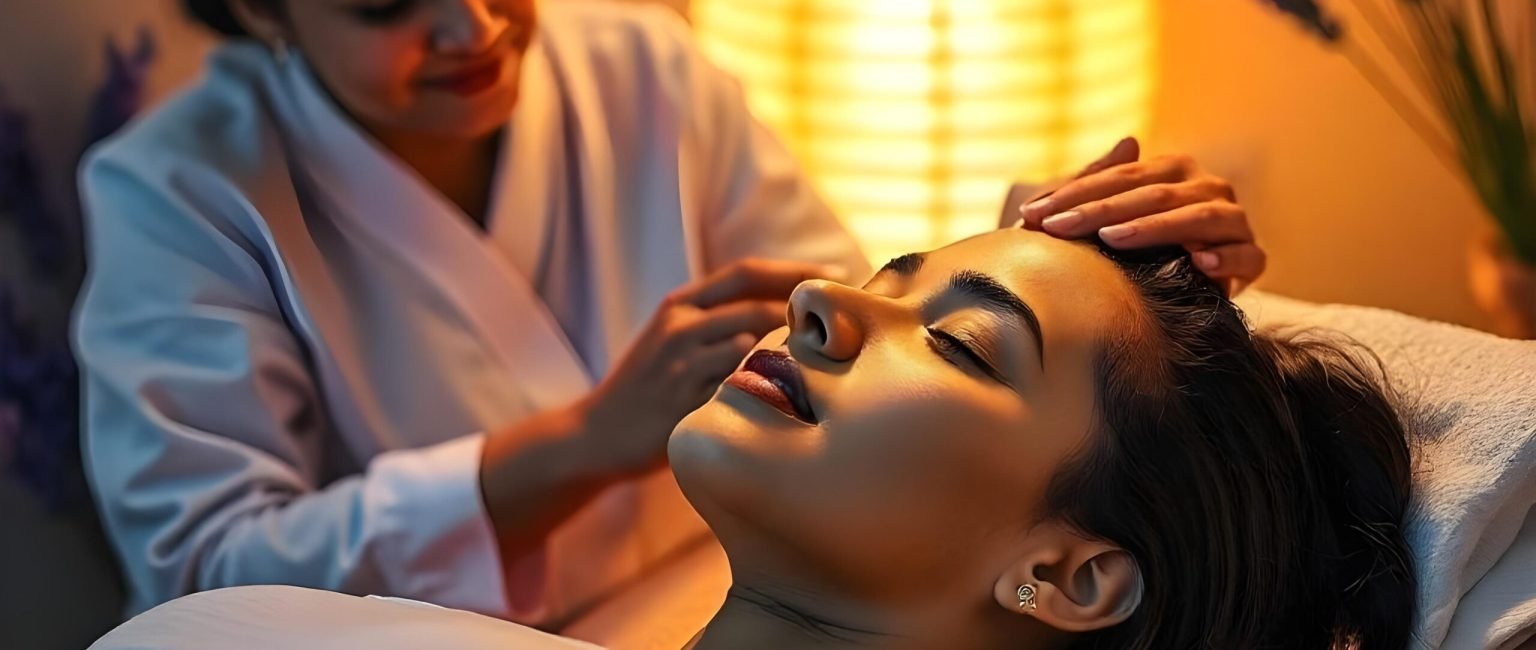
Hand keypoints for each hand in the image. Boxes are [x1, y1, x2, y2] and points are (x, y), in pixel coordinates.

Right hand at [578, 258, 843, 474]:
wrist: (596, 434)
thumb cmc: (647, 388)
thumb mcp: (671, 339)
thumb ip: (717, 321)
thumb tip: (786, 312)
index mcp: (679, 305)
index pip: (746, 272)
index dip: (794, 272)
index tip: (834, 278)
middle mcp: (680, 327)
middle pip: (759, 307)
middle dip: (807, 314)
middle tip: (846, 325)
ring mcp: (682, 366)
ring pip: (756, 347)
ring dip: (797, 353)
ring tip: (833, 362)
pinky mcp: (686, 403)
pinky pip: (741, 390)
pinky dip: (774, 389)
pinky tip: (802, 397)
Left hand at [1018, 137, 1265, 292]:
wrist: (1193, 289)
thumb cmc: (1144, 247)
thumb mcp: (1115, 216)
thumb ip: (1105, 180)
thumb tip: (1129, 139)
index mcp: (1174, 171)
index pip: (1121, 176)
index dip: (1075, 193)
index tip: (1030, 214)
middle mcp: (1208, 187)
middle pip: (1153, 194)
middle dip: (1099, 210)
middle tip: (1056, 228)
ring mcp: (1234, 220)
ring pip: (1198, 218)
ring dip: (1155, 228)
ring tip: (1114, 239)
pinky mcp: (1253, 256)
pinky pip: (1244, 255)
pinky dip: (1223, 259)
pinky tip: (1198, 264)